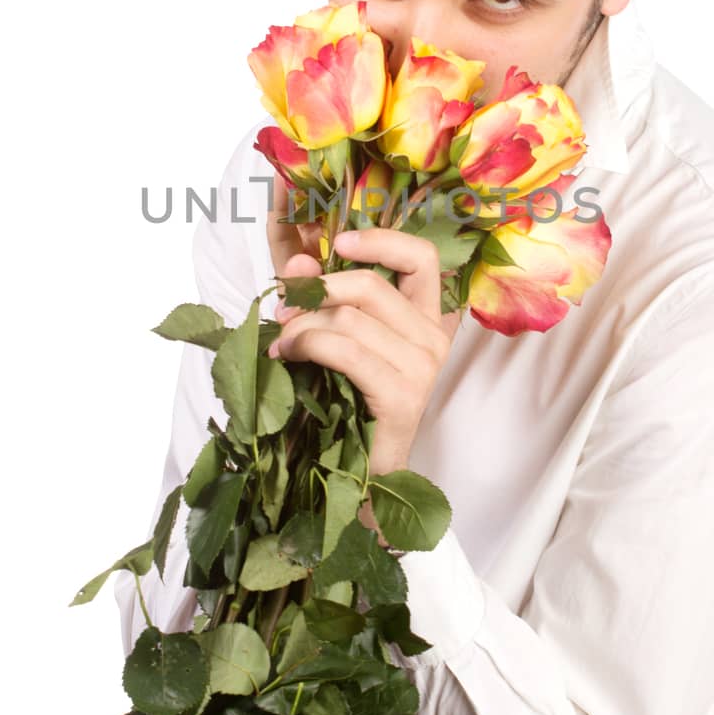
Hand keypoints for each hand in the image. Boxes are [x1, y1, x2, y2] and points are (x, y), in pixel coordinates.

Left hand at [265, 192, 461, 492]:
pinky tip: (287, 357)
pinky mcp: (403, 396)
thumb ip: (318, 295)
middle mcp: (433, 338)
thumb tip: (298, 260)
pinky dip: (307, 346)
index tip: (339, 241)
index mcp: (425, 317)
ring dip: (302, 326)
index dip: (380, 239)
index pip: (422, 257)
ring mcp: (423, 367)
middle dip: (314, 292)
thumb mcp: (334, 337)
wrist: (360, 475)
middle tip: (282, 311)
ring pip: (349, 317)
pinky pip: (346, 351)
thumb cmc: (346, 402)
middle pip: (369, 284)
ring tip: (280, 343)